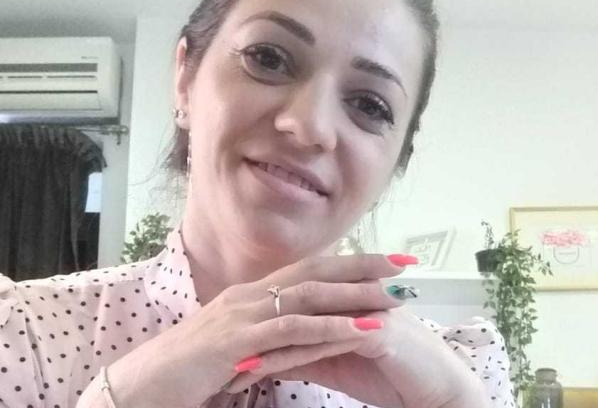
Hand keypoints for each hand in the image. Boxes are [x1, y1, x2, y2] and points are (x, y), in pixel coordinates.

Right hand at [97, 253, 410, 407]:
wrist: (141, 385)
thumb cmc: (190, 369)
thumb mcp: (235, 345)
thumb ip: (266, 335)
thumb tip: (298, 333)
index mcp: (253, 294)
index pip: (310, 271)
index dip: (349, 263)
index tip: (387, 262)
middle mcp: (251, 294)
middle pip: (318, 273)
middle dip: (364, 266)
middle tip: (406, 265)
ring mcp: (244, 313)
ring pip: (311, 296)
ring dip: (357, 295)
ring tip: (396, 296)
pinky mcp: (238, 338)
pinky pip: (293, 329)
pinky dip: (332, 328)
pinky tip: (362, 329)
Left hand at [225, 306, 489, 407]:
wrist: (435, 388)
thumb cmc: (389, 372)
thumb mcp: (338, 360)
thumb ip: (307, 349)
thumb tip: (269, 355)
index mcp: (341, 297)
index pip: (291, 303)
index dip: (256, 322)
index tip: (222, 342)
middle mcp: (349, 296)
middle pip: (291, 306)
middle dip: (251, 329)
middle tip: (213, 349)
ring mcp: (362, 309)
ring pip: (303, 323)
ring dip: (263, 343)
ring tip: (227, 363)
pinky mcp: (375, 331)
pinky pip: (324, 342)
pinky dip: (290, 357)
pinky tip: (263, 370)